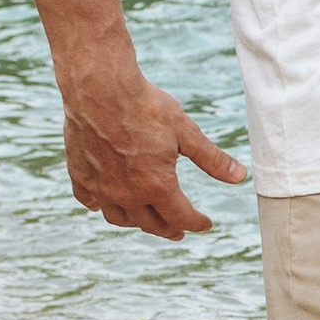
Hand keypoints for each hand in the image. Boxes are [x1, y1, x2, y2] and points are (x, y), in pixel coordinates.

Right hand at [60, 61, 248, 239]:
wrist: (100, 88)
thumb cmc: (146, 106)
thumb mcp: (187, 132)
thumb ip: (212, 159)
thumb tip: (239, 177)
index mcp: (156, 186)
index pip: (181, 217)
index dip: (197, 223)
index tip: (205, 223)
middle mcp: (126, 194)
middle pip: (151, 224)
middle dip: (170, 229)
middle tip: (179, 230)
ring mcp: (100, 187)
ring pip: (119, 218)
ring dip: (136, 222)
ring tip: (146, 219)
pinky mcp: (79, 174)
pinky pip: (89, 200)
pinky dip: (99, 206)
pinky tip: (104, 203)